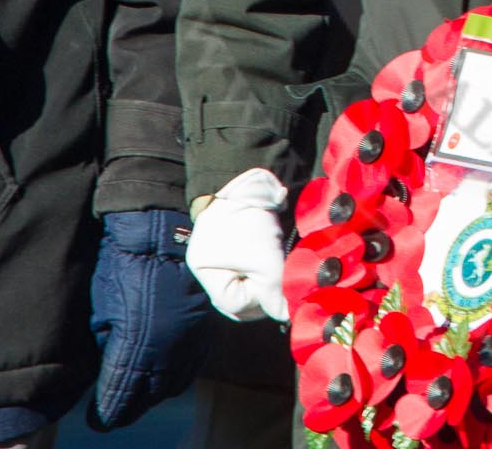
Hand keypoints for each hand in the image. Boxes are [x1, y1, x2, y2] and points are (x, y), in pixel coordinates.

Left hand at [88, 209, 212, 429]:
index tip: (97, 420)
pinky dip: (176, 375)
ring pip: (174, 383)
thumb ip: (108, 344)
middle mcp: (171, 348)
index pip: (122, 395)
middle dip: (130, 407)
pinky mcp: (206, 327)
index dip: (107, 412)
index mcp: (139, 345)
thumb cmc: (125, 261)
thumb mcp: (103, 307)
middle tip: (114, 413)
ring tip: (138, 396)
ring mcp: (193, 339)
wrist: (165, 226)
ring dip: (154, 393)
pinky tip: (164, 376)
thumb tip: (111, 367)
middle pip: (150, 396)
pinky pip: (192, 364)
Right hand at [184, 167, 290, 322]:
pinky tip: (277, 250)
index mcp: (206, 269)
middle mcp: (212, 265)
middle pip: (243, 294)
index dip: (259, 301)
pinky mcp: (242, 242)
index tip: (278, 291)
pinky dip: (270, 262)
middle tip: (282, 276)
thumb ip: (274, 290)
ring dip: (270, 275)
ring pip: (253, 280)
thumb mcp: (264, 258)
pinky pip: (256, 264)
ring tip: (278, 258)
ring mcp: (226, 253)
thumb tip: (286, 315)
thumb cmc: (250, 217)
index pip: (234, 304)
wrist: (253, 175)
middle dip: (265, 289)